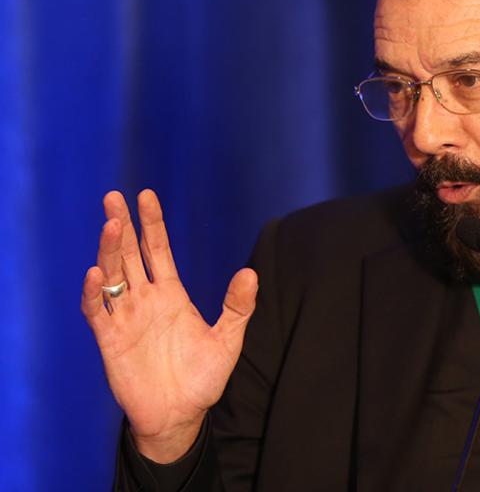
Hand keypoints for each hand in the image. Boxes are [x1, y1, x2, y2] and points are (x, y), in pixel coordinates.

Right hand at [81, 190, 257, 462]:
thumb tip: (251, 272)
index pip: (157, 251)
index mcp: (171, 295)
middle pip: (129, 255)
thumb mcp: (228, 339)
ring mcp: (126, 319)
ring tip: (111, 224)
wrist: (180, 416)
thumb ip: (238, 306)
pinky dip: (94, 294)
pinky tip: (95, 274)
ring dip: (108, 251)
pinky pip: (98, 312)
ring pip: (111, 277)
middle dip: (121, 227)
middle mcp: (145, 301)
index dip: (151, 224)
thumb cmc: (203, 378)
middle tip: (114, 196)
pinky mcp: (111, 341)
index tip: (146, 196)